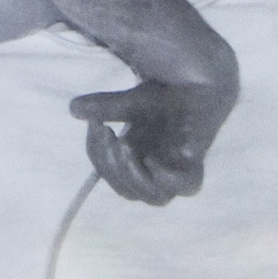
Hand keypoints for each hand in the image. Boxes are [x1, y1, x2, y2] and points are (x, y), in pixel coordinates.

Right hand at [68, 77, 225, 206]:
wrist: (204, 81)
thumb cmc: (167, 95)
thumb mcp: (131, 102)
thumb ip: (107, 107)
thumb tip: (73, 109)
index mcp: (139, 160)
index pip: (112, 176)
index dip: (99, 157)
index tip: (96, 126)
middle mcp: (158, 169)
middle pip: (129, 192)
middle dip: (111, 169)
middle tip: (109, 137)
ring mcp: (178, 167)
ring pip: (156, 198)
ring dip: (135, 177)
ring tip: (126, 148)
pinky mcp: (198, 158)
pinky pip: (188, 185)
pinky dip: (169, 179)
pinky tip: (155, 161)